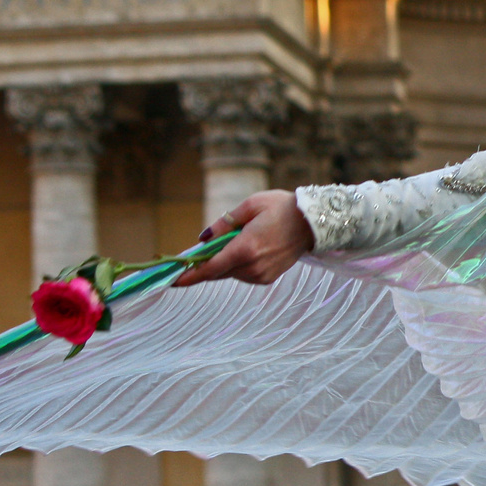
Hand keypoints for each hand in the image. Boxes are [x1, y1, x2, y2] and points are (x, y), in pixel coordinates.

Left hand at [172, 190, 313, 287]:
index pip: (210, 268)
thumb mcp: (250, 206)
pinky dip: (238, 265)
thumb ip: (224, 223)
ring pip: (230, 273)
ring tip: (237, 242)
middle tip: (196, 253)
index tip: (171, 280)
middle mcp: (253, 266)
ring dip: (224, 262)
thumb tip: (203, 238)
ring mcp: (261, 274)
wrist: (313, 223)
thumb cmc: (282, 208)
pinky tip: (248, 249)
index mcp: (246, 248)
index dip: (188, 275)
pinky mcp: (267, 278)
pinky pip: (242, 274)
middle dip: (205, 264)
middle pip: (217, 271)